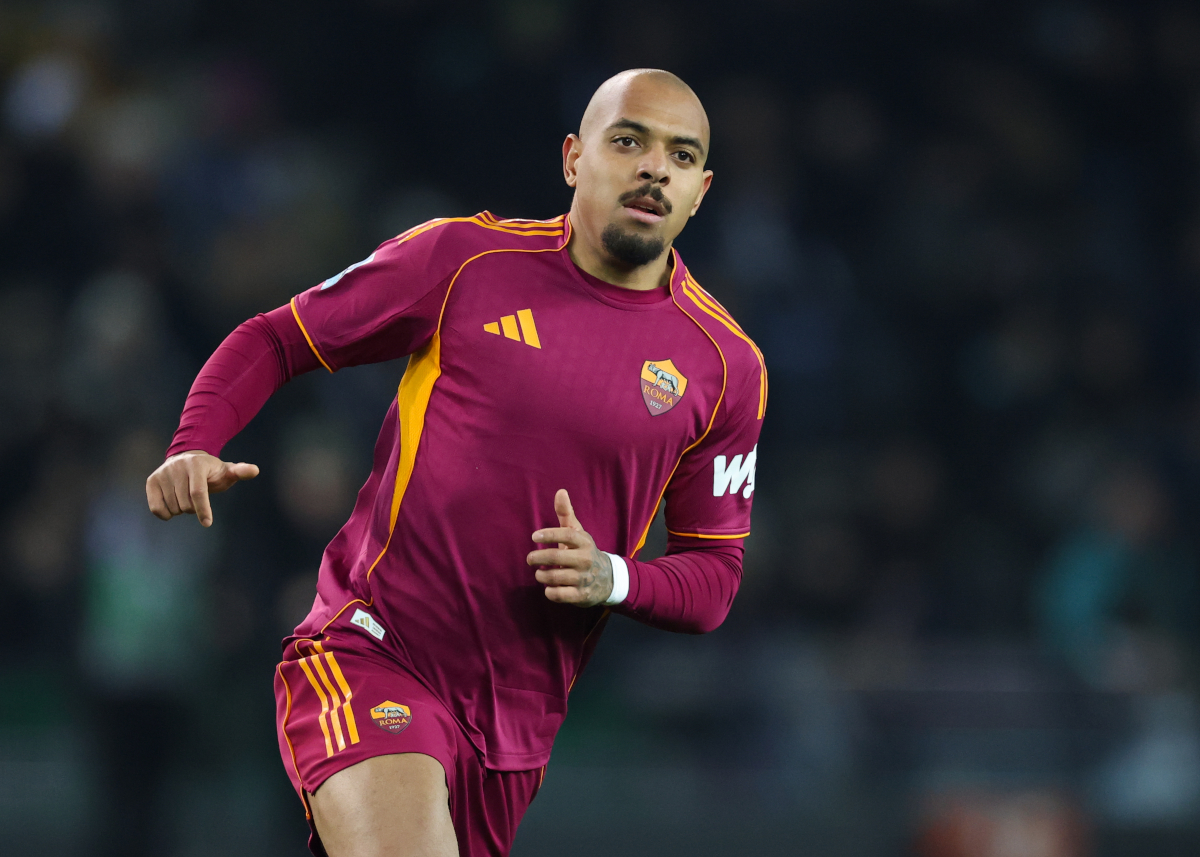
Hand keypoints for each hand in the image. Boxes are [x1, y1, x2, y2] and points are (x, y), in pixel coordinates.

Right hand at [146, 450, 259, 526]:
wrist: (186, 459)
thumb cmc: (211, 471)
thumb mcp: (226, 471)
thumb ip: (240, 472)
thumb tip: (255, 470)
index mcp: (196, 464)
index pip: (198, 492)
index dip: (203, 510)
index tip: (208, 523)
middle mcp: (177, 467)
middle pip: (186, 503)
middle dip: (194, 508)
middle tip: (197, 499)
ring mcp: (162, 474)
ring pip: (172, 507)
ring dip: (182, 510)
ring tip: (186, 497)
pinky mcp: (151, 481)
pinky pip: (157, 509)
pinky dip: (166, 514)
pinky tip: (173, 506)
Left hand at [527, 489, 612, 606]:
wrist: (608, 578)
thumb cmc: (584, 551)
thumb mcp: (578, 532)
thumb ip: (566, 514)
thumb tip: (560, 491)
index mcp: (584, 542)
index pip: (566, 535)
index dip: (549, 534)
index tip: (534, 536)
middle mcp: (585, 560)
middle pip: (556, 557)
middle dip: (537, 558)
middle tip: (530, 559)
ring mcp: (584, 579)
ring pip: (554, 577)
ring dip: (541, 575)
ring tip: (539, 572)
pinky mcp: (581, 595)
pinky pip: (558, 594)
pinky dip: (549, 591)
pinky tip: (549, 586)